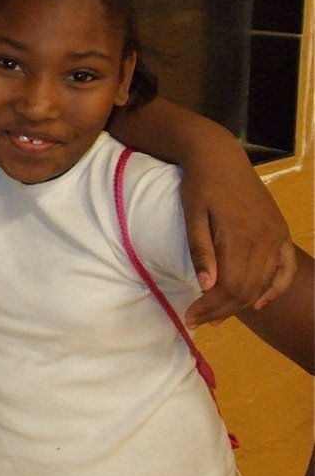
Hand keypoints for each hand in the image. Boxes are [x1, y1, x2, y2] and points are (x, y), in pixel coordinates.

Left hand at [180, 161, 295, 327]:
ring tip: (216, 316)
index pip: (230, 286)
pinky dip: (275, 289)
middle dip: (221, 310)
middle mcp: (265, 238)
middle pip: (247, 289)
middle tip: (198, 320)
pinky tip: (258, 304)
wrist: (220, 156)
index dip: (210, 307)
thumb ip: (201, 250)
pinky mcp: (281, 231)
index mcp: (240, 235)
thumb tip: (206, 287)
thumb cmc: (199, 184)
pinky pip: (286, 268)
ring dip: (241, 304)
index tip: (190, 317)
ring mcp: (277, 235)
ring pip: (264, 283)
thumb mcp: (192, 214)